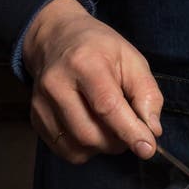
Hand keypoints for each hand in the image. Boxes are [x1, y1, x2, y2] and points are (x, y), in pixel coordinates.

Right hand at [23, 0, 162, 162]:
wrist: (56, 37)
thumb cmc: (100, 49)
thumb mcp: (132, 60)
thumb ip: (147, 94)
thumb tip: (152, 130)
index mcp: (85, 63)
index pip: (107, 106)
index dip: (129, 131)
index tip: (147, 148)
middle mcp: (57, 84)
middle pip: (91, 134)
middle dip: (118, 142)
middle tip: (129, 129)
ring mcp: (42, 103)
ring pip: (79, 146)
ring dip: (103, 147)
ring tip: (111, 127)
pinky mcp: (36, 118)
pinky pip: (66, 151)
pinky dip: (86, 149)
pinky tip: (92, 129)